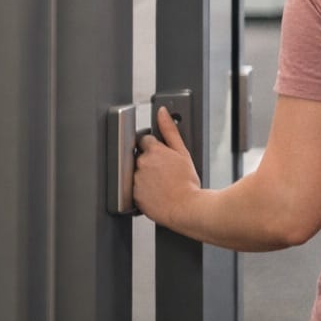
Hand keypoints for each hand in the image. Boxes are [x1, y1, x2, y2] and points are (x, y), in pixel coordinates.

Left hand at [133, 107, 200, 228]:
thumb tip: (162, 112)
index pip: (144, 138)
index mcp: (153, 150)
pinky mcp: (132, 194)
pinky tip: (156, 191)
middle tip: (164, 170)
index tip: (160, 153)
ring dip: (145, 174)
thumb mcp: (183, 152)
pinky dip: (143, 188)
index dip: (153, 145)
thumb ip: (170, 130)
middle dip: (149, 160)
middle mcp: (141, 163)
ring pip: (136, 172)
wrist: (185, 208)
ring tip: (161, 182)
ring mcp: (135, 179)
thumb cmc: (187, 182)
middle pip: (139, 155)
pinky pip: (134, 187)